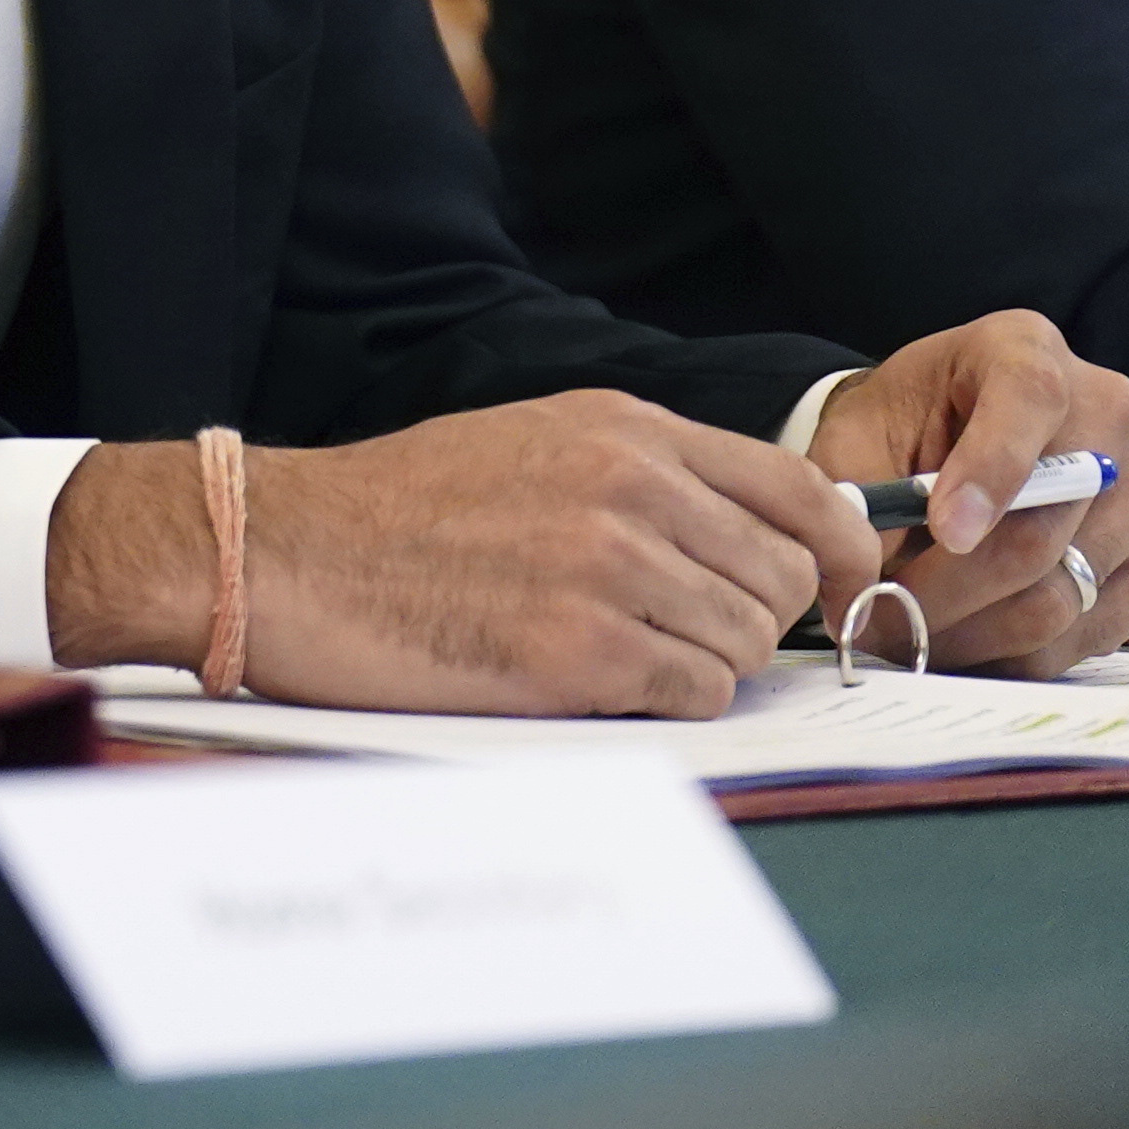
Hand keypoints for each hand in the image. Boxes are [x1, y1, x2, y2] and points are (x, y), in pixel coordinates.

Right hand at [48, 393, 884, 718]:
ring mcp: (608, 565)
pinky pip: (695, 692)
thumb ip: (643, 475)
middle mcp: (628, 485)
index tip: (835, 589)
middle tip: (677, 634)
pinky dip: (661, 699)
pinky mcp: (581, 648)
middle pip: (782, 579)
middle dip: (749, 619)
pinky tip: (591, 679)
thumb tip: (757, 539)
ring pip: (745, 644)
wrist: (290, 553)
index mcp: (621, 428)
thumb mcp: (531, 443)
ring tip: (612, 652)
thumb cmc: (398, 512)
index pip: (797, 490)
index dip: (839, 551)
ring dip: (698, 664)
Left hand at [801, 316, 1128, 675]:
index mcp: (1023, 350)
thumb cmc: (898, 428)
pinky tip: (966, 638)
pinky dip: (1021, 650)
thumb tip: (868, 580)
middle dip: (952, 586)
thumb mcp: (858, 435)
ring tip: (911, 632)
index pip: (1030, 399)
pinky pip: (1093, 628)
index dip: (989, 473)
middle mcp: (1103, 411)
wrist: (941, 442)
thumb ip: (861, 492)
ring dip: (977, 629)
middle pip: (1043, 522)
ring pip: (1065, 589)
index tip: (944, 533)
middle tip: (883, 618)